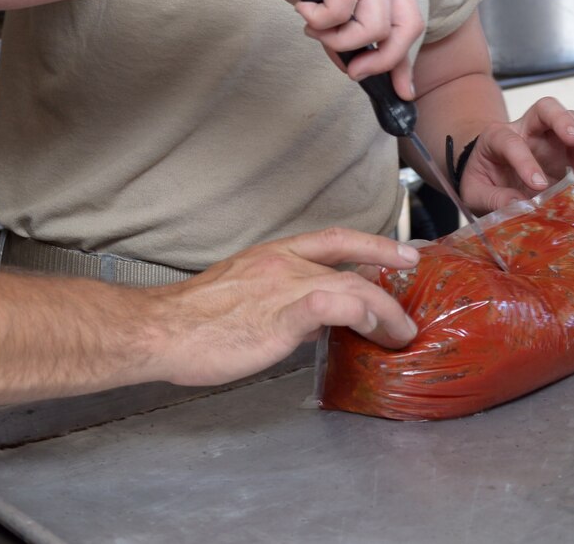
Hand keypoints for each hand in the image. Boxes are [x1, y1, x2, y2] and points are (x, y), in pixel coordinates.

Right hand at [149, 228, 420, 387]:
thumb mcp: (243, 298)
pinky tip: (371, 330)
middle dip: (387, 272)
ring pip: (351, 286)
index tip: (401, 251)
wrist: (161, 329)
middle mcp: (281, 263)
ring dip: (385, 311)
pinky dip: (359, 313)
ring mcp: (282, 286)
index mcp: (271, 255)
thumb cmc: (194, 321)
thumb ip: (282, 301)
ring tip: (400, 334)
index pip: (331, 239)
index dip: (371, 243)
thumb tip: (315, 318)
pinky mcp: (280, 315)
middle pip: (349, 258)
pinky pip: (333, 305)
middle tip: (412, 287)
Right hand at [233, 0, 424, 97]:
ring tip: (314, 29)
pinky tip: (302, 8)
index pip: (409, 22)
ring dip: (340, 40)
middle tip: (351, 69)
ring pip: (374, 27)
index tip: (402, 91)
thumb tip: (353, 66)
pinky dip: (318, 20)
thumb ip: (342, 30)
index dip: (405, 61)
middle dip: (381, 59)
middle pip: (407, 27)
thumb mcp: (323, 4)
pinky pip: (340, 13)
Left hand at [455, 97, 573, 213]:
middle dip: (562, 120)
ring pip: (572, 121)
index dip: (525, 161)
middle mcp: (525, 131)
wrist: (490, 180)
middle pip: (546, 108)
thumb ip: (493, 199)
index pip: (511, 141)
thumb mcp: (475, 192)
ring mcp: (549, 140)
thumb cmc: (482, 180)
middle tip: (573, 139)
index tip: (538, 185)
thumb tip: (518, 206)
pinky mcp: (567, 154)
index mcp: (496, 137)